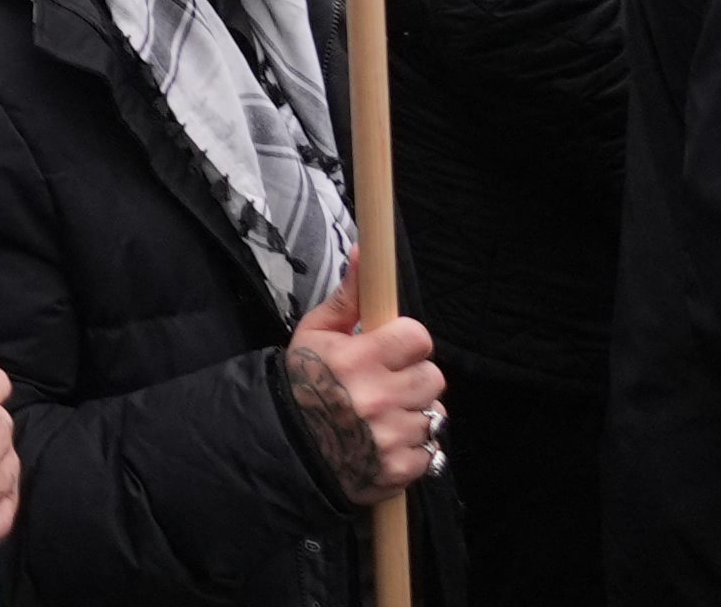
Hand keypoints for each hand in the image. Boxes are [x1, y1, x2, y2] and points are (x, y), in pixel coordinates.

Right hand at [277, 289, 445, 502]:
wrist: (286, 448)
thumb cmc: (301, 382)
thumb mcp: (315, 333)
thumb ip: (349, 298)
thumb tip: (366, 252)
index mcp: (358, 360)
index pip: (418, 338)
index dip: (407, 342)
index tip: (391, 348)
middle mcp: (379, 398)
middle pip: (432, 377)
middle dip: (413, 378)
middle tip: (386, 383)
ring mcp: (392, 438)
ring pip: (434, 414)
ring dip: (414, 413)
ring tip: (384, 415)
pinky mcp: (400, 470)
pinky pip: (430, 451)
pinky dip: (412, 448)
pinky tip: (385, 442)